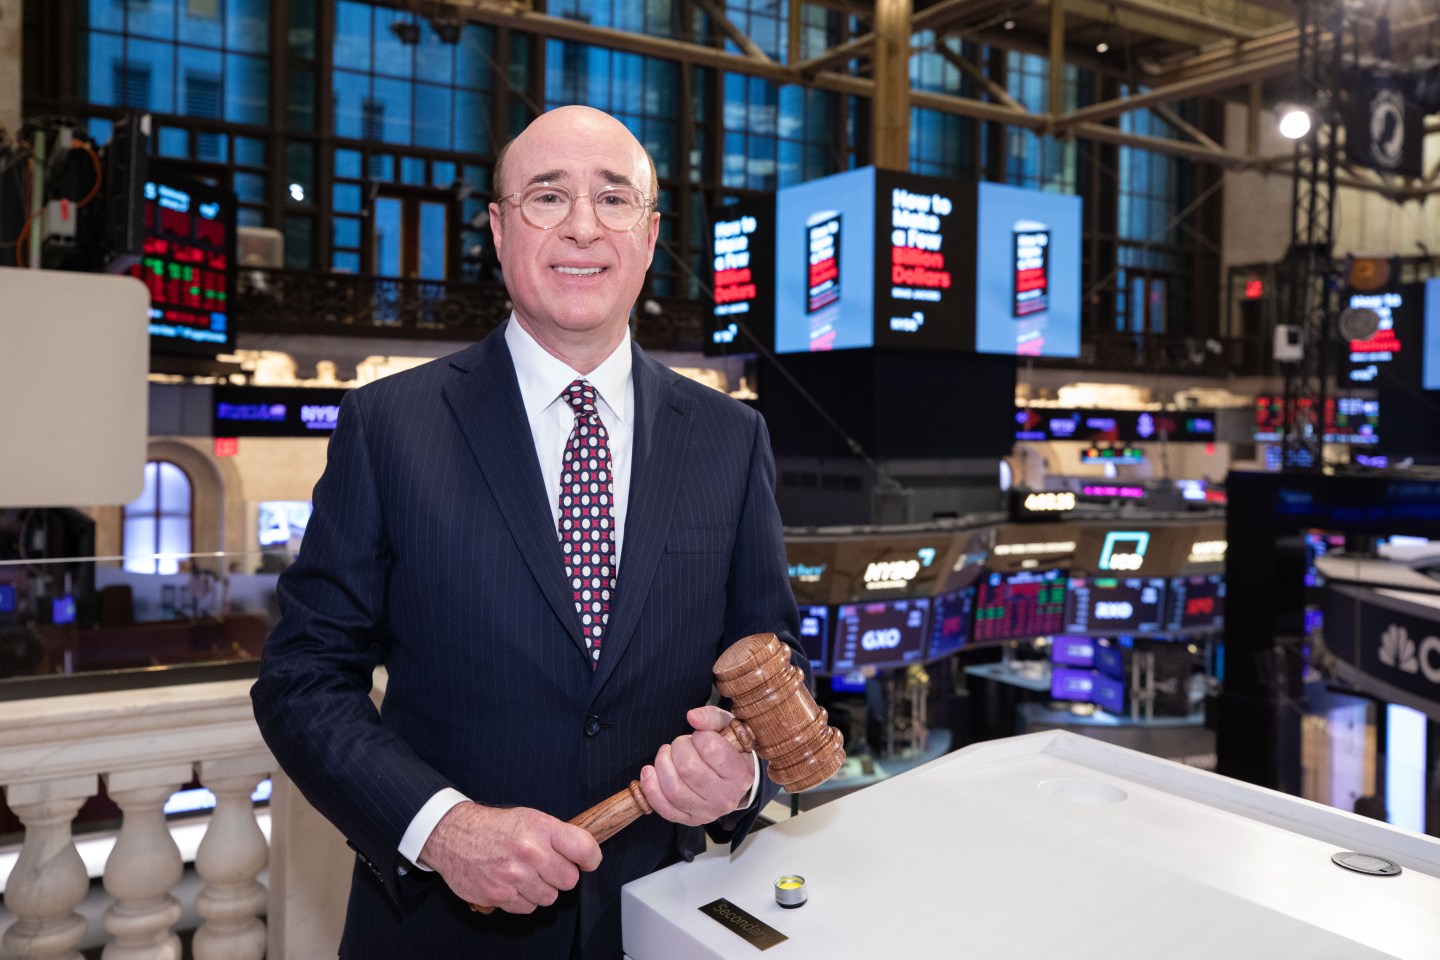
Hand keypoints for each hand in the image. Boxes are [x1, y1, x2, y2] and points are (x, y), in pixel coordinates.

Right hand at [419, 802, 600, 913]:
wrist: (453, 835)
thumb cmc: (494, 827)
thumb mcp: (530, 818)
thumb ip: (557, 835)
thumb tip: (583, 854)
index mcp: (541, 828)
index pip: (585, 849)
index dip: (590, 858)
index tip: (586, 861)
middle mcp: (530, 852)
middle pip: (569, 880)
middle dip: (560, 875)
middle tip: (546, 865)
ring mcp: (514, 876)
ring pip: (549, 897)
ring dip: (540, 889)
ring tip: (525, 873)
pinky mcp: (500, 895)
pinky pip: (528, 908)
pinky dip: (522, 899)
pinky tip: (512, 883)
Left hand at [638, 706, 753, 826]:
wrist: (733, 781)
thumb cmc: (729, 750)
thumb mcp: (728, 728)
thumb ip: (711, 717)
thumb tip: (692, 717)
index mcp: (740, 773)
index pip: (710, 748)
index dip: (698, 736)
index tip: (699, 735)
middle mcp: (726, 797)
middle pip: (688, 769)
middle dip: (677, 748)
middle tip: (680, 744)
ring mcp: (708, 812)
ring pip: (673, 789)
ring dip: (662, 765)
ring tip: (666, 755)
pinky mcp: (690, 819)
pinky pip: (664, 808)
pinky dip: (650, 788)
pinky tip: (650, 772)